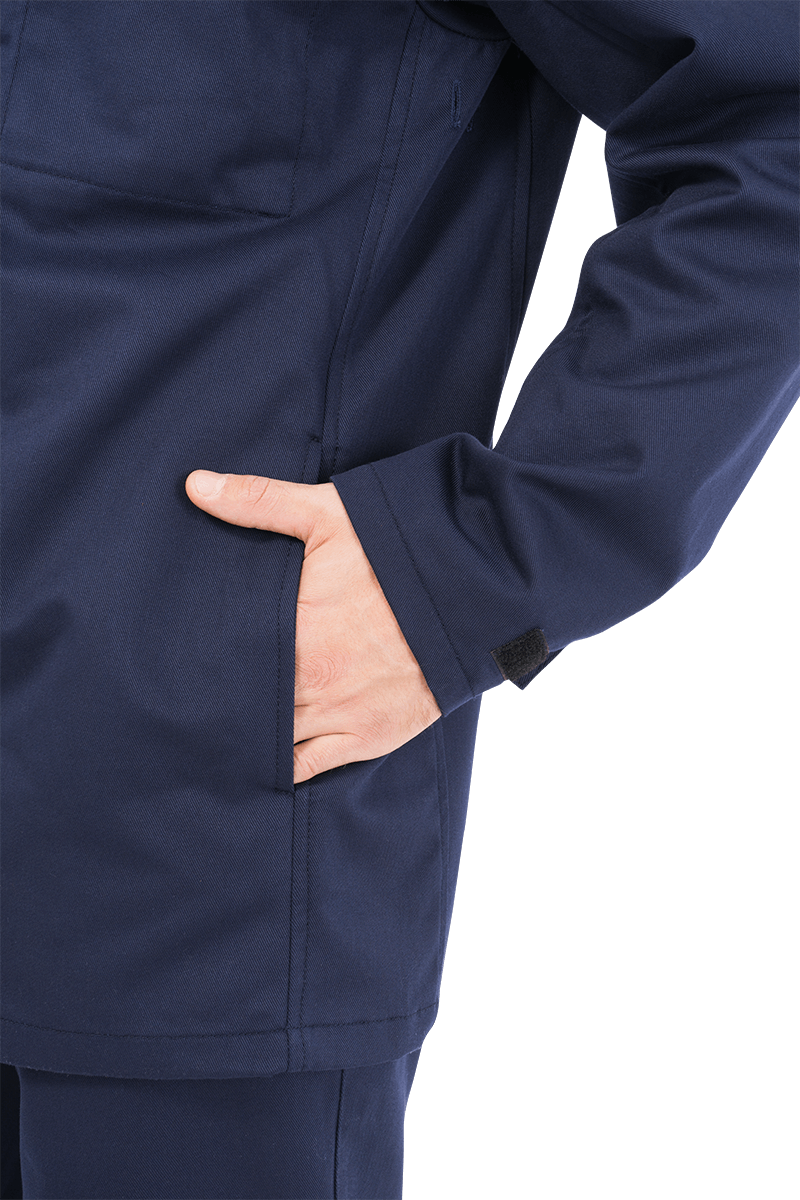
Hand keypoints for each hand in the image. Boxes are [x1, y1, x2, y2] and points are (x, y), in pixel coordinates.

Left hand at [185, 470, 441, 783]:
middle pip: (242, 707)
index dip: (194, 668)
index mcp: (292, 634)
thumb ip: (259, 501)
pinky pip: (310, 767)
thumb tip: (195, 485)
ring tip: (209, 735)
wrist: (475, 594)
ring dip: (243, 738)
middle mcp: (309, 684)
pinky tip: (255, 765)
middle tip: (179, 705)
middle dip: (215, 704)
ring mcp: (338, 717)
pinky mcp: (367, 737)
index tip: (170, 665)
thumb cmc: (401, 552)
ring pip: (270, 742)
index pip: (224, 662)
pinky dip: (281, 768)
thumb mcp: (328, 515)